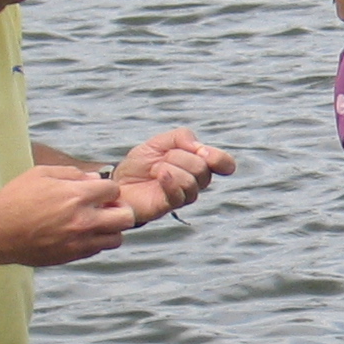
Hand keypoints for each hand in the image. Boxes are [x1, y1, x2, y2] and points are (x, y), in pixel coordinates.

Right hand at [0, 165, 133, 265]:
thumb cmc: (15, 200)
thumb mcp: (40, 174)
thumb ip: (72, 174)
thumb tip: (93, 179)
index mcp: (76, 196)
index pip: (114, 190)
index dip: (108, 189)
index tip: (99, 191)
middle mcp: (83, 221)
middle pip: (127, 217)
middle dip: (120, 209)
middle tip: (107, 208)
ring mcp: (79, 241)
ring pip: (117, 238)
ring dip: (111, 229)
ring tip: (96, 223)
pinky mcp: (72, 256)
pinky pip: (98, 250)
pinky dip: (96, 241)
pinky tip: (81, 233)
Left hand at [108, 127, 234, 224]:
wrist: (118, 182)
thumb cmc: (140, 164)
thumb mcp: (159, 142)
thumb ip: (182, 137)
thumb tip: (199, 147)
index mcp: (198, 163)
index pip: (225, 163)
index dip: (218, 158)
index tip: (200, 151)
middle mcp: (197, 181)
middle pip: (202, 168)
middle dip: (178, 157)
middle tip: (162, 159)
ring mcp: (185, 195)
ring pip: (192, 181)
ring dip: (170, 168)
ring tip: (155, 170)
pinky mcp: (172, 205)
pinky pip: (179, 194)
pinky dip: (169, 181)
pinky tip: (158, 176)